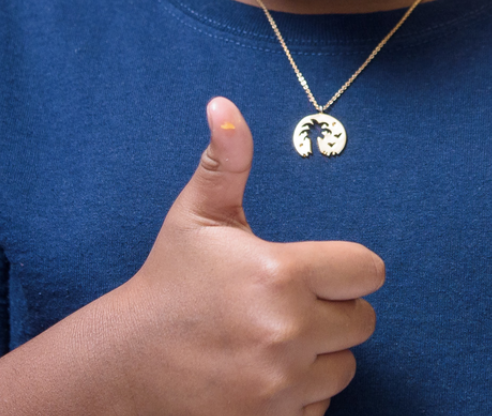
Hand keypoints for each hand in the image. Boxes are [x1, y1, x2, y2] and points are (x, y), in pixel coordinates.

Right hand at [105, 98, 382, 415]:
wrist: (122, 366)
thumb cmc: (167, 284)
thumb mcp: (196, 217)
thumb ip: (224, 160)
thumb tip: (224, 105)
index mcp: (280, 274)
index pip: (368, 271)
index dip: (345, 270)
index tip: (314, 272)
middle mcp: (287, 332)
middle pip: (363, 323)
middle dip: (331, 313)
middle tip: (283, 308)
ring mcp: (281, 385)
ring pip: (343, 368)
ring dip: (316, 357)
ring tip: (268, 342)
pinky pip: (320, 408)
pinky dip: (298, 397)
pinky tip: (260, 377)